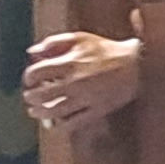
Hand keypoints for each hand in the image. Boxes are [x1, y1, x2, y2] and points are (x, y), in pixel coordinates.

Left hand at [22, 29, 145, 129]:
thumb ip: (53, 42)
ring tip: (35, 111)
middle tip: (29, 97)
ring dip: (40, 113)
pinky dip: (60, 125)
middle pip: (41, 95)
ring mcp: (85, 98)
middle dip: (30, 97)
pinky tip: (55, 123)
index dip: (28, 78)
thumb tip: (31, 52)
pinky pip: (73, 123)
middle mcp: (74, 82)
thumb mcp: (80, 38)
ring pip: (54, 111)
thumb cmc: (107, 50)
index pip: (36, 73)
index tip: (29, 80)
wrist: (137, 65)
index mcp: (69, 63)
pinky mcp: (96, 110)